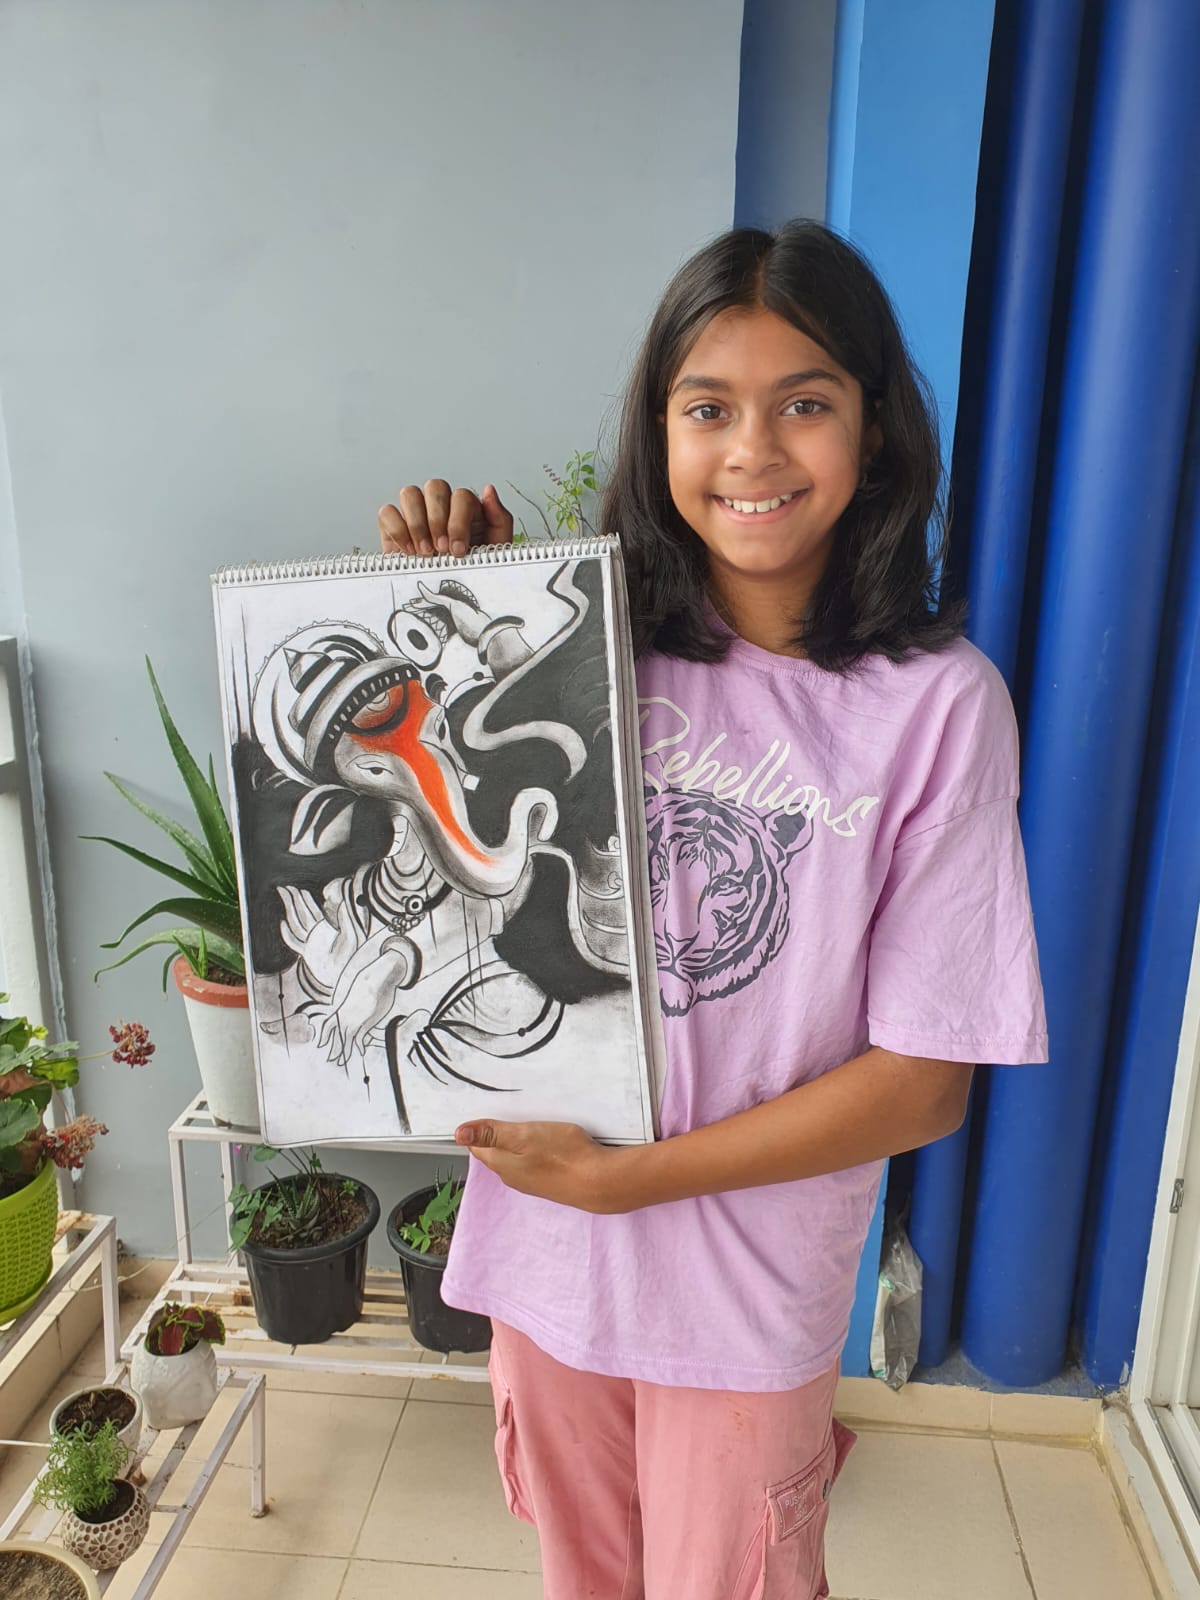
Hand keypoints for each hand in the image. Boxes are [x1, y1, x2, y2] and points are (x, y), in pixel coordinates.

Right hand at [378, 480, 513, 558]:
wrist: (452, 597)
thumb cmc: (474, 570)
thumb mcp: (496, 548)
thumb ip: (499, 518)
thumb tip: (489, 490)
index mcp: (466, 508)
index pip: (460, 496)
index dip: (458, 521)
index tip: (457, 549)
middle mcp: (440, 505)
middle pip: (435, 487)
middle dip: (437, 520)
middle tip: (441, 549)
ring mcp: (415, 513)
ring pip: (409, 494)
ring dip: (417, 523)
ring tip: (425, 552)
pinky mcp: (393, 526)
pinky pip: (387, 513)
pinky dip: (397, 530)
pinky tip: (408, 551)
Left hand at [454, 1118, 629, 1212]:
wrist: (599, 1181)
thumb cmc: (563, 1156)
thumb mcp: (523, 1136)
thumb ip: (491, 1134)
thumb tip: (458, 1134)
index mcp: (501, 1164)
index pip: (478, 1145)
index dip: (479, 1126)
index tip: (486, 1108)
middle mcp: (513, 1175)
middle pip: (497, 1149)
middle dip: (499, 1130)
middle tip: (509, 1107)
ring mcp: (532, 1179)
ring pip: (517, 1153)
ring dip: (519, 1137)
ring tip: (530, 1118)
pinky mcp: (550, 1178)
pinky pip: (535, 1158)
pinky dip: (536, 1145)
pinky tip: (549, 1135)